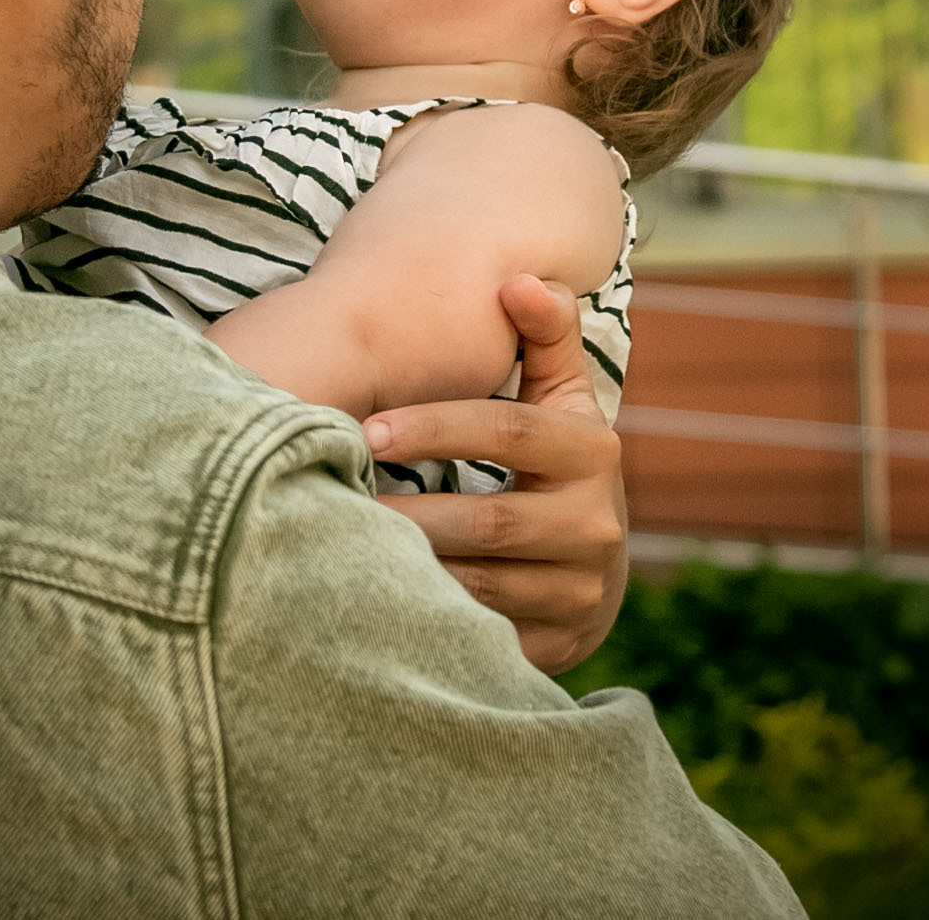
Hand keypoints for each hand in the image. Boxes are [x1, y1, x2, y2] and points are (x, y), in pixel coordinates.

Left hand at [362, 275, 628, 673]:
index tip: (367, 431)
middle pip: (487, 520)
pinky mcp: (556, 648)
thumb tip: (520, 279)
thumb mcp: (560, 397)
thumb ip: (544, 335)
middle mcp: (595, 526)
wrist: (593, 569)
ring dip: (404, 568)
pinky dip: (426, 617)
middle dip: (406, 512)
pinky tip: (372, 600)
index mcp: (591, 451)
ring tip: (339, 547)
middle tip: (332, 499)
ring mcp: (578, 594)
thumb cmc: (554, 462)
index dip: (434, 429)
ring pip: (477, 586)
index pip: (507, 432)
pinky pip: (478, 636)